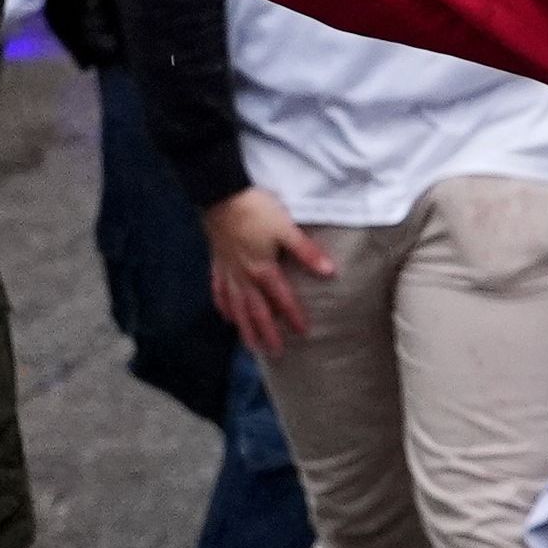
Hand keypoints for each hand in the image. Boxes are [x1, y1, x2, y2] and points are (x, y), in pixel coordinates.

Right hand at [202, 188, 333, 354]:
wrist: (220, 195)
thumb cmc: (256, 210)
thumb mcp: (286, 229)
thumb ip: (307, 252)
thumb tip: (330, 272)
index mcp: (263, 269)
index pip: (282, 299)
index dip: (293, 316)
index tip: (303, 333)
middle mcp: (244, 276)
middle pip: (256, 310)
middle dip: (266, 332)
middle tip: (274, 353)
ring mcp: (228, 271)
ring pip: (236, 306)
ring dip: (244, 327)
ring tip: (250, 345)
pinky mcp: (217, 262)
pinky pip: (218, 291)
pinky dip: (223, 306)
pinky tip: (226, 316)